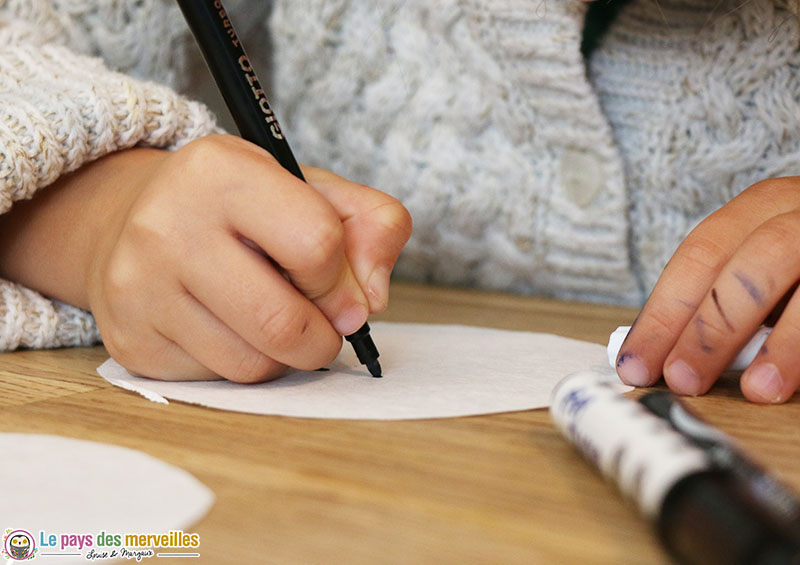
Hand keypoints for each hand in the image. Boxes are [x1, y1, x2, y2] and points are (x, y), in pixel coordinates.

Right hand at [0, 135, 410, 381]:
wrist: (129, 219)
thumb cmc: (238, 207)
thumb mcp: (310, 189)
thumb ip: (373, 224)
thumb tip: (373, 300)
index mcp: (221, 172)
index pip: (316, 244)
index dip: (342, 278)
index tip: (338, 286)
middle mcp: (168, 226)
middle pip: (283, 322)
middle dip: (323, 337)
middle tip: (323, 325)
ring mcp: (140, 289)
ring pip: (252, 364)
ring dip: (284, 356)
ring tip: (274, 319)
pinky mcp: (132, 342)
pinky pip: (218, 380)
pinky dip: (243, 364)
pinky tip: (232, 329)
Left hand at [615, 177, 799, 402]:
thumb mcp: (759, 262)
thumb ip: (720, 297)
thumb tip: (664, 354)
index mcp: (760, 208)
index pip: (698, 258)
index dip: (663, 313)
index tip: (636, 364)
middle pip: (750, 266)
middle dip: (711, 329)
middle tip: (683, 380)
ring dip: (783, 344)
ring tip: (756, 391)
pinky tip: (798, 380)